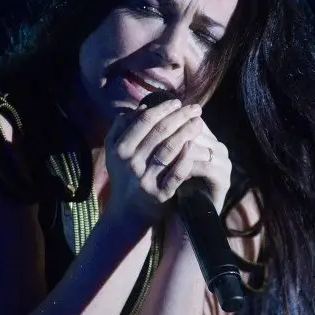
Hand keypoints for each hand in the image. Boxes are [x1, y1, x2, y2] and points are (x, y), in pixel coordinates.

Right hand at [104, 99, 231, 220]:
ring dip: (187, 132)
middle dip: (180, 116)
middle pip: (159, 132)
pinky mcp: (160, 194)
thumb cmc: (125, 176)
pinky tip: (196, 145)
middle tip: (196, 108)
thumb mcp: (115, 152)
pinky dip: (186, 158)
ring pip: (169, 149)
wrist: (128, 212)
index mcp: (120, 149)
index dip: (163, 108)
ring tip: (199, 122)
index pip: (144, 121)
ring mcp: (145, 179)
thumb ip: (122, 129)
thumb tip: (140, 107)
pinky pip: (177, 173)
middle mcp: (131, 163)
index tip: (177, 102)